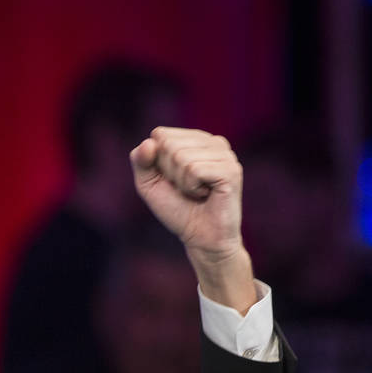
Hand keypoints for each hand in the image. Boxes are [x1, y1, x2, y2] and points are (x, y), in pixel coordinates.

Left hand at [131, 127, 255, 312]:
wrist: (201, 238)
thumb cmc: (177, 209)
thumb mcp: (148, 184)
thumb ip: (140, 160)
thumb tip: (150, 142)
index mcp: (195, 139)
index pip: (160, 134)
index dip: (156, 162)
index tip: (172, 179)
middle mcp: (213, 141)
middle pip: (169, 144)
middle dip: (169, 173)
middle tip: (185, 189)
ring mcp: (225, 154)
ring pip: (182, 157)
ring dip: (181, 183)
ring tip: (196, 193)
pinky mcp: (230, 170)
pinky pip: (194, 170)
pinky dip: (192, 188)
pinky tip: (206, 195)